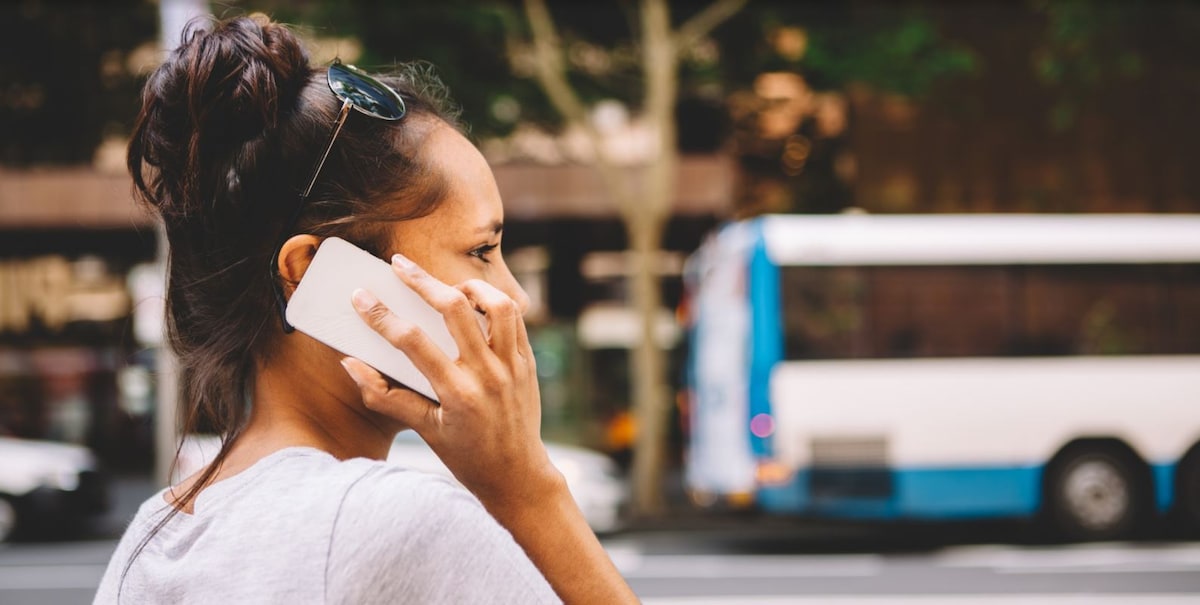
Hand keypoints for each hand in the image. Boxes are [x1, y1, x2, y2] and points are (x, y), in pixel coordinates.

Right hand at [340, 253, 559, 508]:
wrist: (517, 475)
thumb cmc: (466, 456)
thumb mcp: (423, 430)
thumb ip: (385, 396)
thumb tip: (352, 364)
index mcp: (456, 393)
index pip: (412, 342)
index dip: (381, 316)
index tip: (361, 297)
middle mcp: (487, 374)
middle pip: (455, 310)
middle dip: (421, 282)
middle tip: (399, 265)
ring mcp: (512, 366)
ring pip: (497, 305)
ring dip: (470, 287)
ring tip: (448, 287)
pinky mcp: (528, 363)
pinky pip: (516, 319)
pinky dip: (494, 304)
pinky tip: (476, 303)